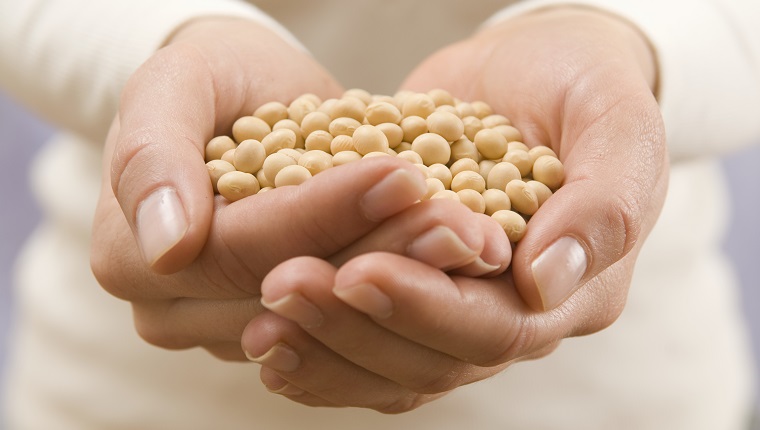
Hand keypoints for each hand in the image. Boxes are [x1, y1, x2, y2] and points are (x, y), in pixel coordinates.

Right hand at [91, 17, 511, 359]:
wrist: (241, 100)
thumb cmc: (209, 82)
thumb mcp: (172, 87)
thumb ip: (150, 155)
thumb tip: (166, 247)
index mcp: (134, 259)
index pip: (240, 251)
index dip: (323, 217)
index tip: (400, 174)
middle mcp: (177, 313)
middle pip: (292, 296)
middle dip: (383, 254)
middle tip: (463, 222)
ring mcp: (231, 329)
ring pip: (331, 319)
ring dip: (409, 279)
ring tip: (473, 239)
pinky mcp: (286, 328)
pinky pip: (349, 328)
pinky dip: (407, 297)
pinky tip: (458, 269)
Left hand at [242, 6, 668, 410]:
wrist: (542, 71)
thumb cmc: (587, 87)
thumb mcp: (617, 124)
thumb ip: (604, 204)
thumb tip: (545, 282)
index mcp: (573, 291)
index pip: (496, 327)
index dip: (425, 307)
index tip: (358, 272)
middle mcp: (516, 315)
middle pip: (432, 358)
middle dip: (355, 327)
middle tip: (284, 287)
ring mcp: (462, 307)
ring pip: (392, 364)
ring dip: (325, 346)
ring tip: (260, 323)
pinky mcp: (417, 287)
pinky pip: (369, 340)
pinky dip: (321, 347)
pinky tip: (268, 340)